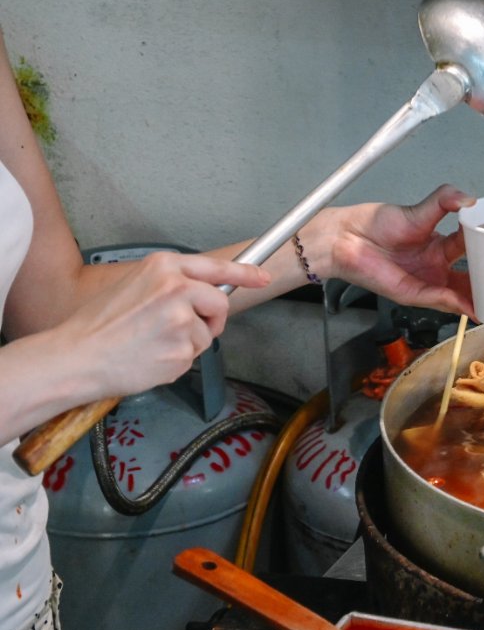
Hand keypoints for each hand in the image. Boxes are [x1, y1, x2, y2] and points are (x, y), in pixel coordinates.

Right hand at [61, 252, 269, 397]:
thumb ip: (171, 285)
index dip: (245, 273)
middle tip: (184, 330)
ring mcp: (181, 319)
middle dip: (211, 319)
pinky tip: (151, 357)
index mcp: (163, 267)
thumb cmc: (99, 326)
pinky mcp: (182, 348)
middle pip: (220, 302)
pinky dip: (177, 361)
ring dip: (189, 343)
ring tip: (154, 344)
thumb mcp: (135, 286)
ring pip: (207, 333)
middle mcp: (176, 288)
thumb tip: (204, 291)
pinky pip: (193, 356)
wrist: (75, 356)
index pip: (216, 267)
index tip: (262, 277)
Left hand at [325, 184, 475, 316]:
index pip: (473, 249)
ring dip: (479, 299)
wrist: (349, 238)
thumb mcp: (419, 210)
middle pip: (471, 277)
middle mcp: (437, 265)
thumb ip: (444, 200)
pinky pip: (442, 300)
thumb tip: (469, 199)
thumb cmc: (377, 224)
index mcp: (440, 245)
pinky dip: (459, 304)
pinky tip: (475, 306)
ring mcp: (428, 281)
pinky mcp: (415, 293)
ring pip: (461, 294)